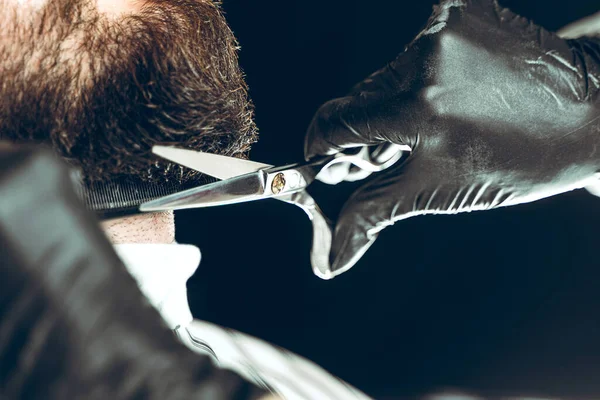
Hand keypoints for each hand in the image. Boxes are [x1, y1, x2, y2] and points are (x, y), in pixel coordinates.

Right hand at [304, 0, 599, 274]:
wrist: (587, 114)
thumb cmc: (515, 161)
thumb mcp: (437, 191)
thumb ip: (371, 213)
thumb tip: (330, 260)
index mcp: (416, 113)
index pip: (333, 123)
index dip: (325, 147)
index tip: (335, 159)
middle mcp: (425, 61)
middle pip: (358, 98)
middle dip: (366, 128)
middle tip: (400, 146)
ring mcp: (443, 29)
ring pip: (384, 73)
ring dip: (393, 99)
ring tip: (435, 117)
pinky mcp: (459, 7)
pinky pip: (413, 44)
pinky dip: (420, 68)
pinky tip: (451, 84)